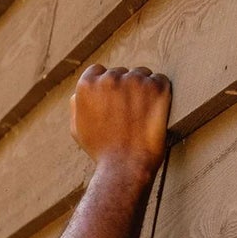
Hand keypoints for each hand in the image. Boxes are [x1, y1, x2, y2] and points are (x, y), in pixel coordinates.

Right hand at [70, 65, 170, 183]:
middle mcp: (110, 77)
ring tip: (137, 116)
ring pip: (140, 74)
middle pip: (120, 72)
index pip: (97, 72)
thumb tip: (80, 92)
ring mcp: (135, 80)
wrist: (125, 165)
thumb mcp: (77, 128)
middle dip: (123, 88)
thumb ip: (77, 104)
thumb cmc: (100, 149)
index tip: (108, 102)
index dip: (103, 88)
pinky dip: (158, 94)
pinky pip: (159, 81)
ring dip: (141, 89)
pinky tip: (150, 113)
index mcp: (87, 85)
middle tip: (124, 115)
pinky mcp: (157, 85)